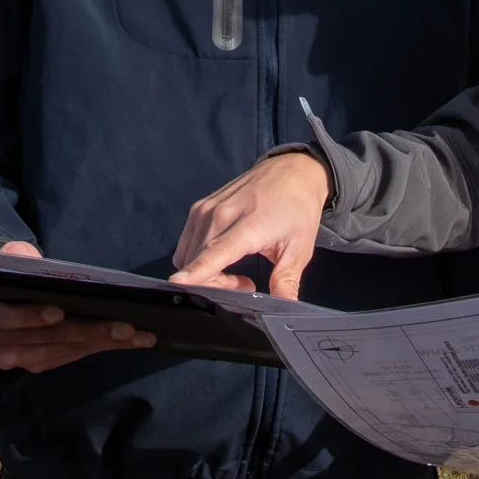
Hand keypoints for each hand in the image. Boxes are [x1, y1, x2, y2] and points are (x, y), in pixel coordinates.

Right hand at [0, 241, 156, 372]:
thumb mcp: (9, 255)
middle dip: (85, 331)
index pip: (1, 317)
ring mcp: (11, 357)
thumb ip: (18, 257)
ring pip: (60, 351)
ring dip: (101, 343)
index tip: (60, 310)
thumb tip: (40, 266)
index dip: (29, 316)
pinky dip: (100, 347)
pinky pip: (69, 357)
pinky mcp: (34, 363)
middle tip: (123, 325)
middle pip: (41, 339)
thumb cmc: (8, 271)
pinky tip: (129, 340)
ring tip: (136, 333)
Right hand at [168, 152, 331, 298]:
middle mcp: (220, 214)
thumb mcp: (300, 249)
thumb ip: (287, 280)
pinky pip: (187, 243)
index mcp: (249, 225)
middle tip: (246, 285)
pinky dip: (198, 257)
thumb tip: (285, 308)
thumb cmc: (298, 209)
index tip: (178, 284)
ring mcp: (206, 208)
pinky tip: (222, 256)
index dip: (197, 271)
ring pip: (189, 254)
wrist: (292, 170)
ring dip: (206, 271)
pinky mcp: (199, 207)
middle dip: (214, 283)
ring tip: (237, 271)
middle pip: (198, 260)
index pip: (215, 252)